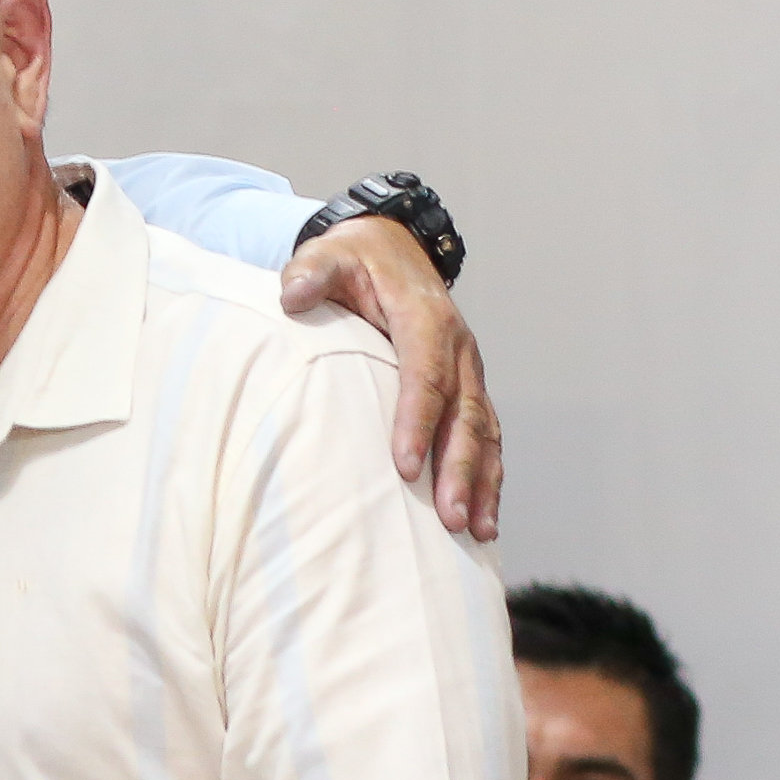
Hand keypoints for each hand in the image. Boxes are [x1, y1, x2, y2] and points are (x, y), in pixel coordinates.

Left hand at [278, 217, 498, 540]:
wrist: (391, 248)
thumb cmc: (354, 261)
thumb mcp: (328, 255)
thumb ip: (310, 272)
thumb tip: (291, 293)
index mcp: (424, 318)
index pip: (424, 373)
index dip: (417, 419)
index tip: (404, 465)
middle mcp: (457, 347)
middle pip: (464, 413)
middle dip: (459, 468)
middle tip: (451, 518)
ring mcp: (467, 371)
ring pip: (483, 431)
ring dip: (481, 482)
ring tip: (475, 531)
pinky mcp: (466, 390)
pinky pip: (485, 437)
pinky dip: (488, 478)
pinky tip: (482, 521)